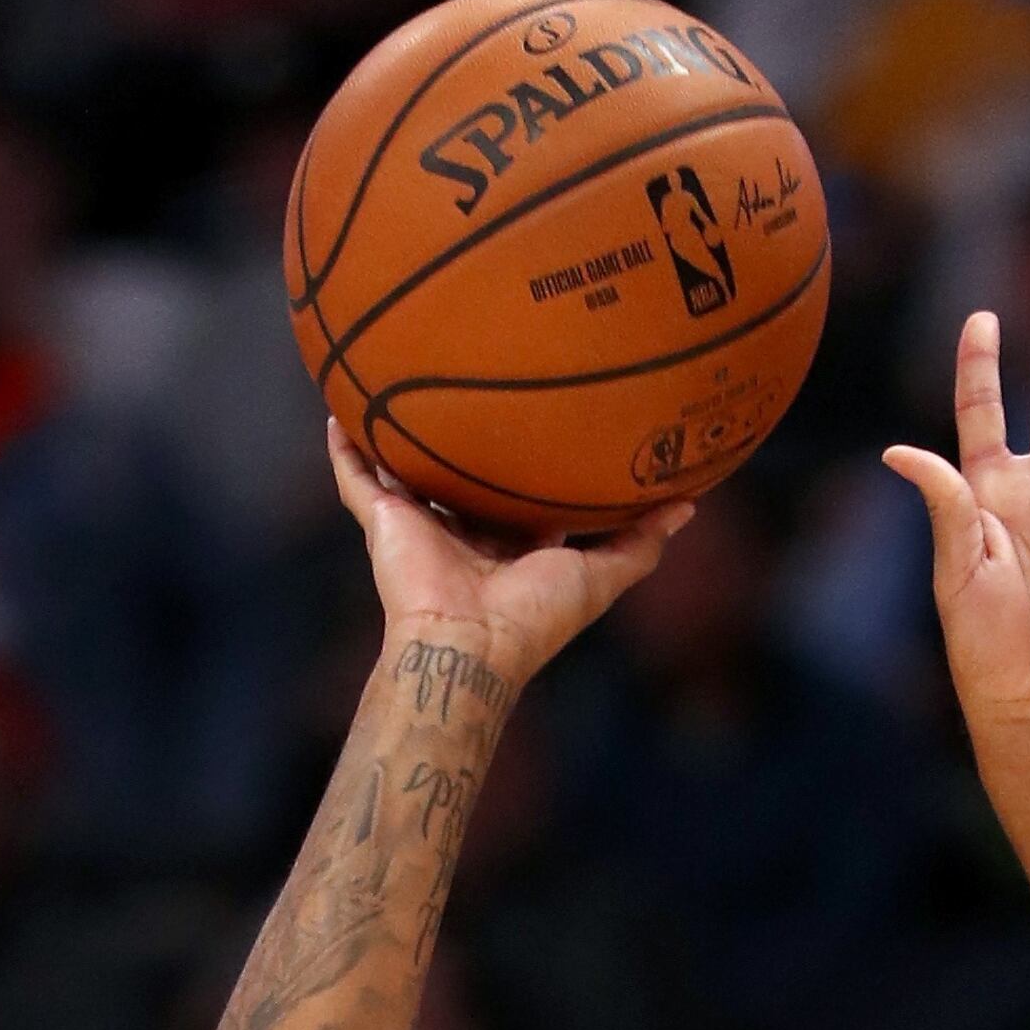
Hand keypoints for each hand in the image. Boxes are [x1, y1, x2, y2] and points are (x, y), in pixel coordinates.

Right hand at [325, 421, 692, 678]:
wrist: (469, 645)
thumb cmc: (536, 616)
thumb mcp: (604, 575)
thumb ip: (640, 542)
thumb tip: (690, 505)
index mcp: (511, 544)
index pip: (520, 494)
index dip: (532, 461)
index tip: (549, 417)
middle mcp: (464, 531)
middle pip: (463, 478)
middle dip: (467, 442)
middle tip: (476, 383)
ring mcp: (420, 526)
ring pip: (406, 471)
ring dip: (397, 436)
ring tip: (394, 385)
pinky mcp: (382, 523)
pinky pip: (356, 477)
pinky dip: (344, 448)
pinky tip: (339, 408)